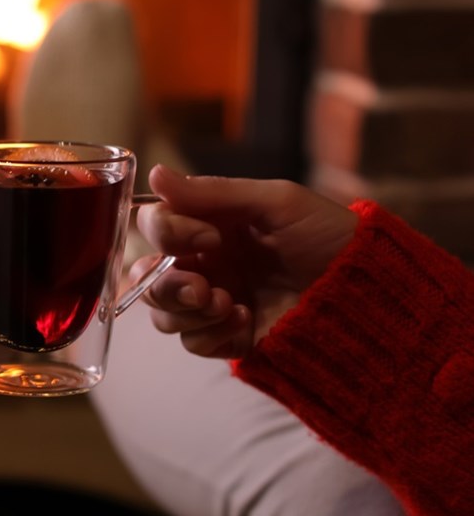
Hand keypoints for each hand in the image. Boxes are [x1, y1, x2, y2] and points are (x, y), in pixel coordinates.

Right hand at [129, 164, 356, 358]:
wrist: (372, 298)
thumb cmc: (331, 239)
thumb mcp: (277, 203)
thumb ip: (213, 192)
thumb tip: (156, 173)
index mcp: (211, 225)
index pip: (154, 225)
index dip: (167, 232)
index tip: (209, 236)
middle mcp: (206, 263)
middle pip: (144, 275)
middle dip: (164, 283)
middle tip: (203, 288)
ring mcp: (215, 303)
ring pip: (162, 313)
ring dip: (186, 310)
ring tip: (230, 306)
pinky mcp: (228, 339)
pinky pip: (192, 342)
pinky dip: (210, 334)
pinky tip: (244, 322)